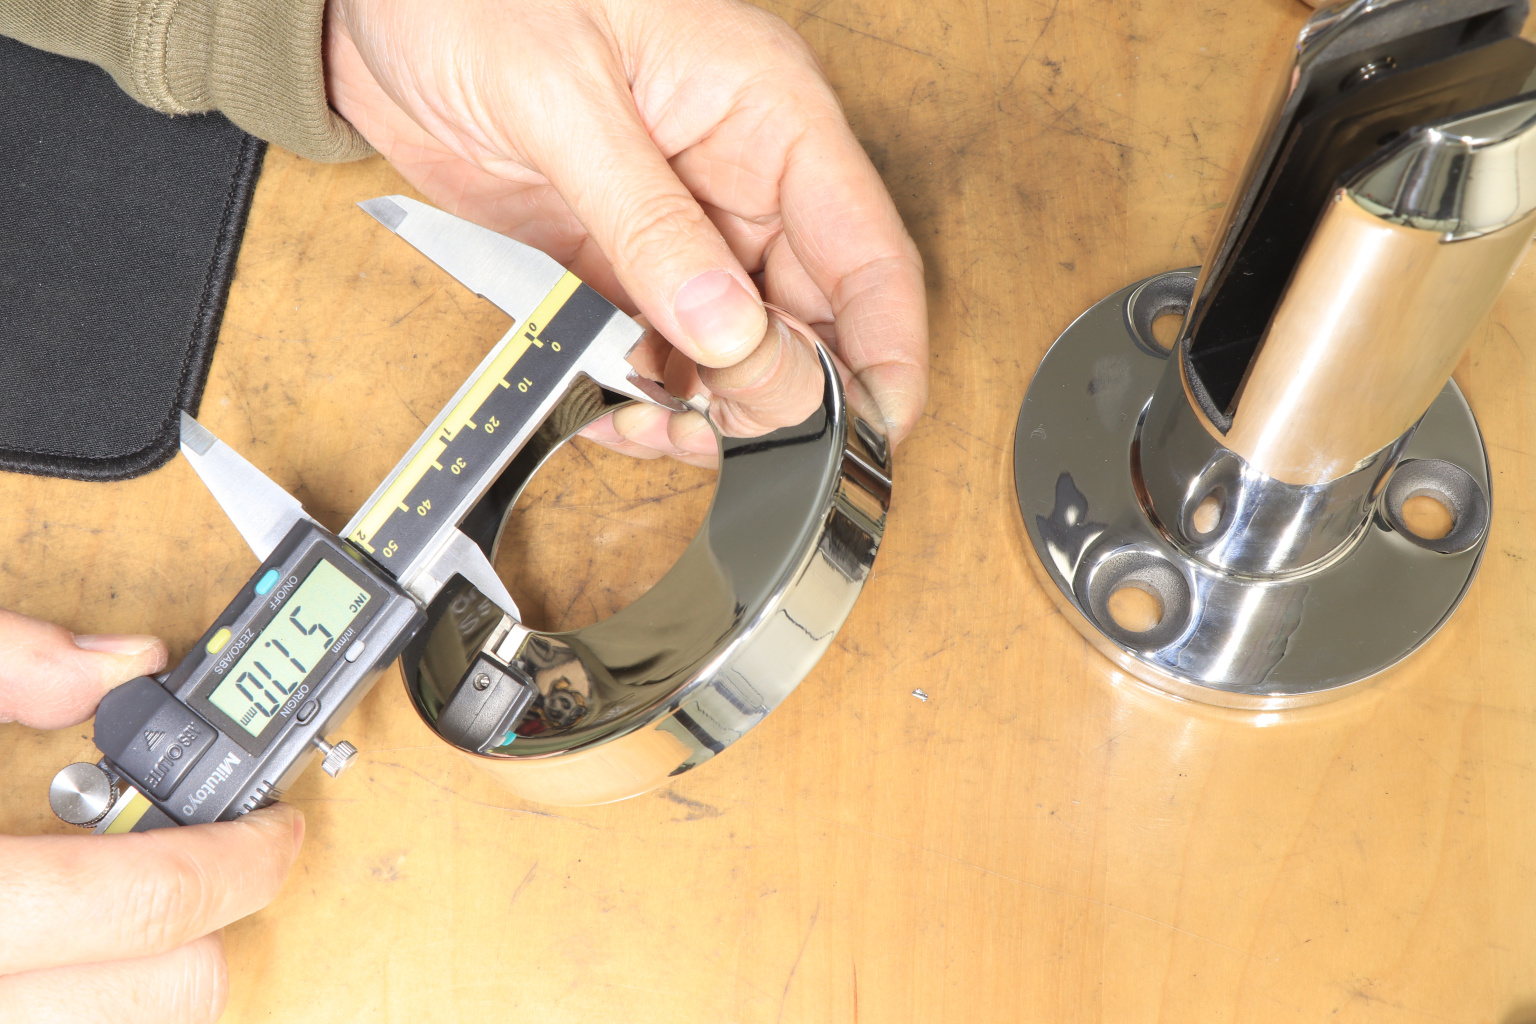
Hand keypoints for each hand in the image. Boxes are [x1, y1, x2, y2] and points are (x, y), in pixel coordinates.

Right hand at [0, 610, 303, 1022]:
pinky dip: (95, 985)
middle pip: (172, 994)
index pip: (152, 903)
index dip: (244, 858)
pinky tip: (74, 931)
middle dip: (221, 915)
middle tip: (230, 852)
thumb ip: (10, 663)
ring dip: (155, 963)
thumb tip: (124, 662)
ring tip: (139, 888)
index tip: (280, 827)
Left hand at [324, 0, 926, 465]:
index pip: (865, 249)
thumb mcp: (562, 98)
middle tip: (724, 436)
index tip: (872, 431)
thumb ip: (646, 219)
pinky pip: (662, 351)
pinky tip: (615, 411)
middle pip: (812, 318)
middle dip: (782, 396)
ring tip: (655, 429)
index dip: (884, 350)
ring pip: (740, 350)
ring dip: (712, 410)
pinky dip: (649, 396)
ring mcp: (681, 227)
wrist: (373, 10)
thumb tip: (724, 328)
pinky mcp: (622, 263)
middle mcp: (740, 177)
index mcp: (767, 112)